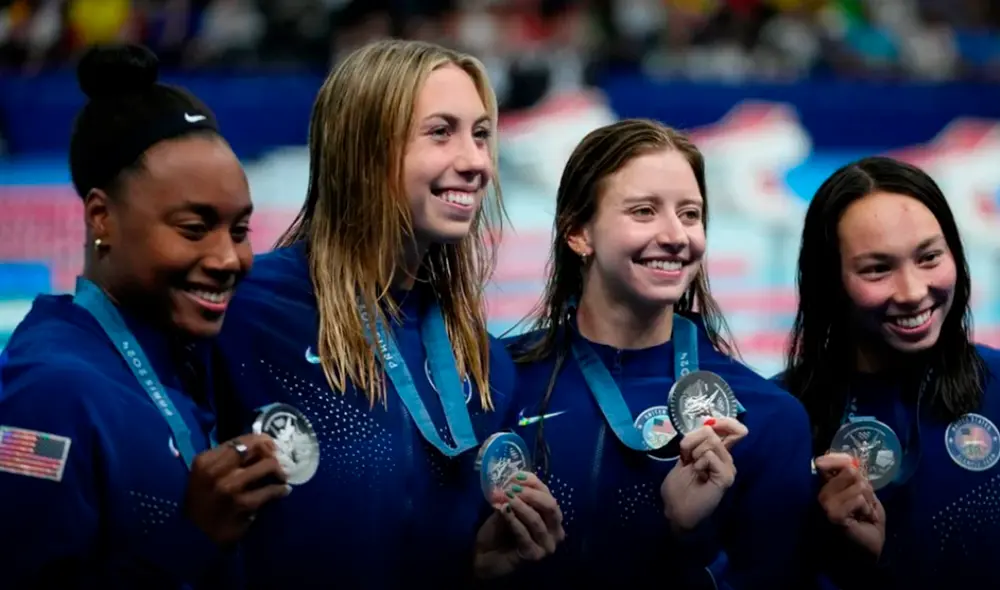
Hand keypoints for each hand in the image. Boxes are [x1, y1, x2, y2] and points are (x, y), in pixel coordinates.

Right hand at [185, 434, 290, 544]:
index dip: (262, 440)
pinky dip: (280, 490)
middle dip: (273, 452)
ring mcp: (229, 487)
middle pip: (257, 448)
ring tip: (282, 476)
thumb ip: (226, 460)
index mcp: (206, 460)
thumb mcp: (205, 475)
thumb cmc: (202, 502)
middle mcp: (216, 471)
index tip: (272, 446)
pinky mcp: (242, 504)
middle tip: (280, 460)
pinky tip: (283, 491)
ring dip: (280, 470)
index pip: (242, 440)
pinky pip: (270, 491)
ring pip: (268, 465)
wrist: (194, 535)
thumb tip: (258, 446)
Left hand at [473, 471, 565, 579]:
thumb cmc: (500, 531)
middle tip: (513, 488)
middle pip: (551, 507)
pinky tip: (504, 511)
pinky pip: (525, 534)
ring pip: (536, 521)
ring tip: (506, 497)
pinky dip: (514, 521)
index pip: (548, 495)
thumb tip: (511, 479)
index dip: (533, 483)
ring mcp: (547, 545)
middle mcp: (555, 531)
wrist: (486, 556)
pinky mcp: (535, 555)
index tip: (516, 475)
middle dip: (531, 494)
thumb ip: (513, 496)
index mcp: (552, 518)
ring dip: (520, 507)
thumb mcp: (507, 508)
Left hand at [661, 416, 747, 532]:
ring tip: (693, 468)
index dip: (723, 421)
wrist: (676, 511)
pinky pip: (709, 455)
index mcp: (717, 453)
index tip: (708, 423)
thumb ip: (694, 442)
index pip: (732, 429)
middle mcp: (725, 458)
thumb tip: (705, 425)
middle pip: (715, 431)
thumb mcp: (683, 458)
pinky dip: (698, 462)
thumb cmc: (678, 487)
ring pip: (711, 441)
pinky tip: (698, 475)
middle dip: (692, 439)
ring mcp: (728, 468)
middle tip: (686, 456)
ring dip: (693, 452)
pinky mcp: (726, 477)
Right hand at [815, 453, 885, 558]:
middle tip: (864, 504)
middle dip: (865, 487)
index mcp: (825, 488)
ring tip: (864, 514)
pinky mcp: (833, 515)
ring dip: (868, 501)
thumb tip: (851, 462)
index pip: (825, 462)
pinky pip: (857, 499)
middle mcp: (820, 494)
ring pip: (857, 485)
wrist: (868, 553)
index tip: (852, 462)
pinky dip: (867, 509)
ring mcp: (824, 504)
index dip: (840, 459)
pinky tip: (863, 520)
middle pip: (848, 471)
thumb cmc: (866, 525)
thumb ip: (855, 479)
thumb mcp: (863, 496)